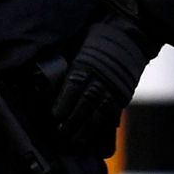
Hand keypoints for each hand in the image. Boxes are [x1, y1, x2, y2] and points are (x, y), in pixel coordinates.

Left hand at [51, 10, 154, 150]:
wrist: (129, 35)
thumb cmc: (97, 39)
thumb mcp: (77, 45)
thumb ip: (65, 61)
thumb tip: (45, 76)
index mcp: (87, 62)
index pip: (73, 85)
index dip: (64, 102)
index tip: (55, 115)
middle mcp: (101, 76)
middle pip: (85, 102)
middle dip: (72, 120)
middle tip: (61, 133)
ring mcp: (113, 86)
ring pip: (99, 110)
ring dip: (86, 127)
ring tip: (75, 138)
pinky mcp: (123, 93)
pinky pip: (111, 112)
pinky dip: (101, 124)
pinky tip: (92, 132)